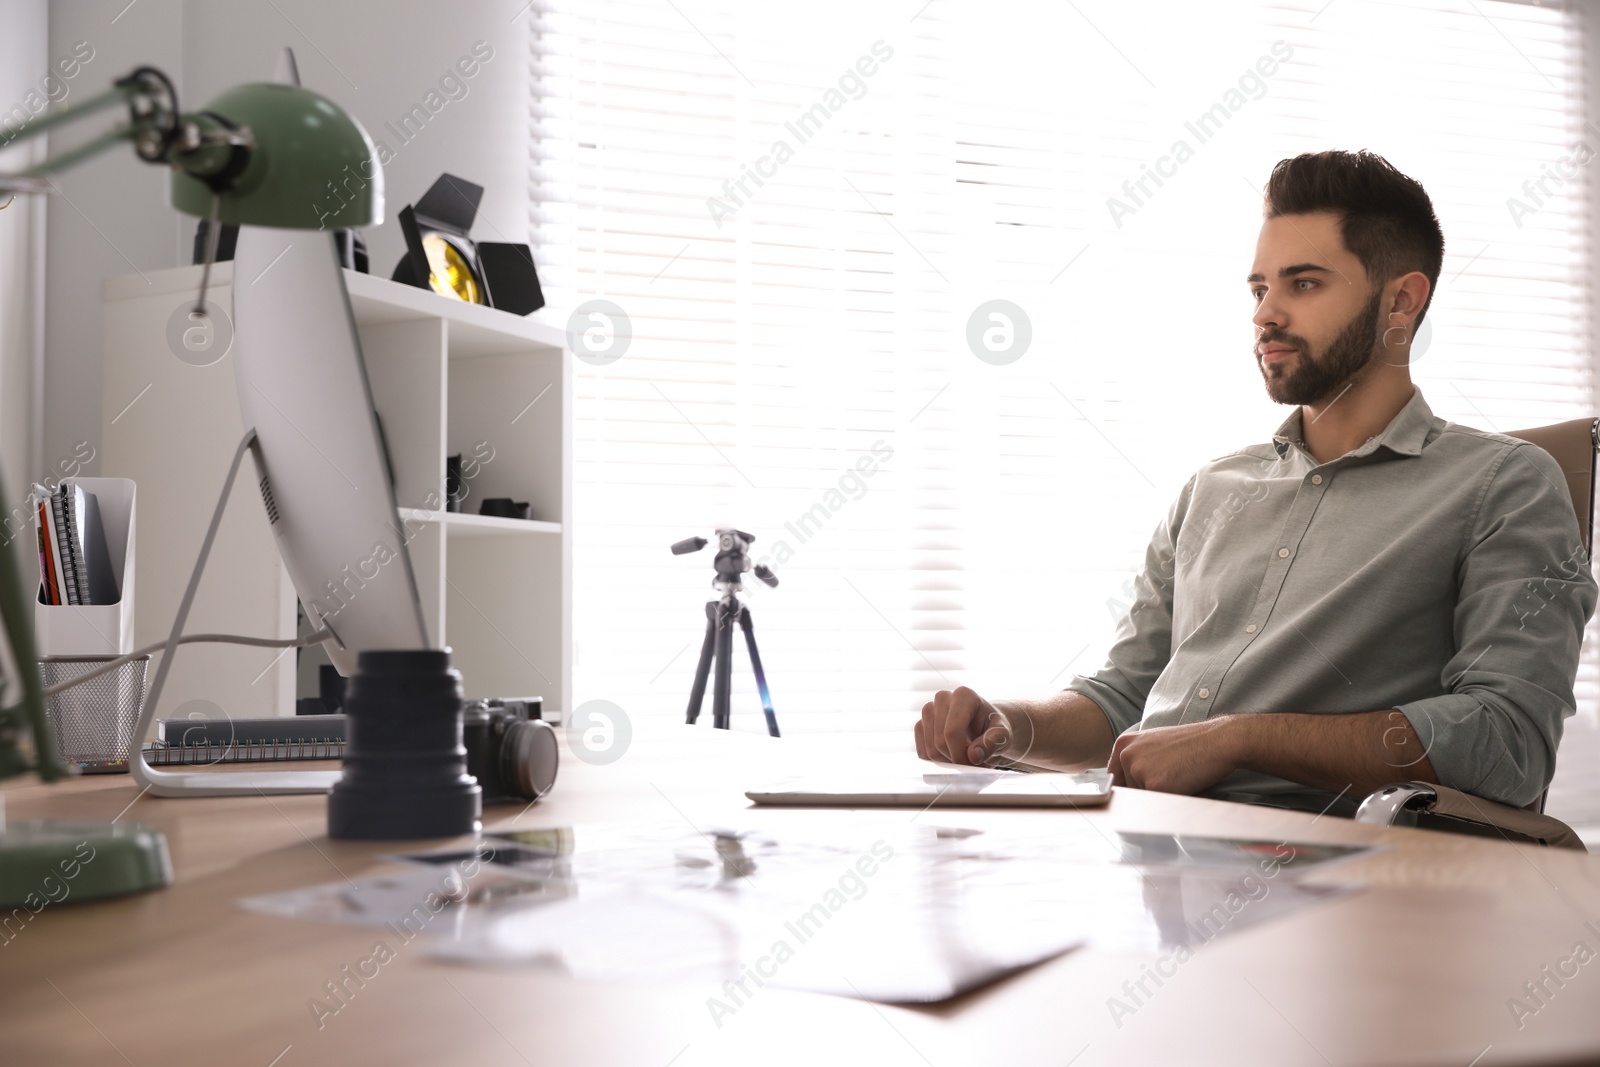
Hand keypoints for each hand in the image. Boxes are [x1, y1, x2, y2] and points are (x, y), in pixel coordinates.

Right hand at [915, 686, 1033, 765]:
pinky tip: (951, 756)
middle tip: (972, 764)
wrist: (985, 727)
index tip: (973, 765)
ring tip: (964, 757)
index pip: (952, 731)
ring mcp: (928, 710)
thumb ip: (992, 743)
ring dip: (947, 762)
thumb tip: (973, 755)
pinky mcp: (920, 724)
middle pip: (940, 742)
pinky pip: (922, 752)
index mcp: (963, 695)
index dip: (960, 754)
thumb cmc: (995, 728)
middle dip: (956, 760)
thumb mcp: (1003, 735)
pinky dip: (937, 761)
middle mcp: (942, 697)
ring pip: (930, 749)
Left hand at [1107, 717, 1242, 793]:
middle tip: (1174, 776)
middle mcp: (1126, 755)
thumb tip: (1124, 786)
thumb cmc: (1191, 743)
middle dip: (1151, 792)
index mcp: (1124, 744)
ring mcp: (1137, 769)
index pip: (1116, 778)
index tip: (1145, 791)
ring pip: (1145, 799)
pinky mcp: (1152, 785)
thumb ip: (1136, 760)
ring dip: (1163, 797)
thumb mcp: (1154, 744)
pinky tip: (1188, 785)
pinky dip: (1175, 801)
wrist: (1217, 740)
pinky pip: (1159, 804)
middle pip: (1130, 791)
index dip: (1132, 788)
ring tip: (1182, 779)